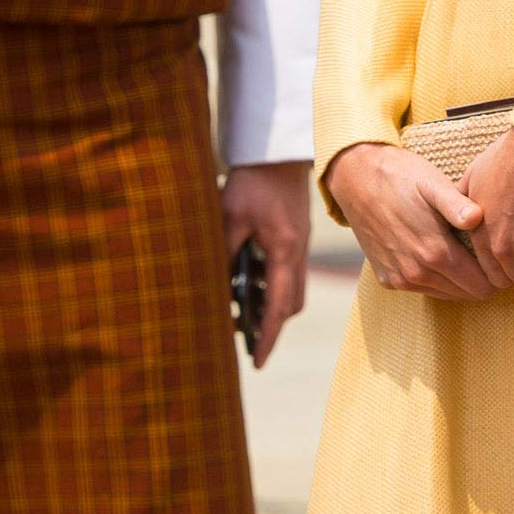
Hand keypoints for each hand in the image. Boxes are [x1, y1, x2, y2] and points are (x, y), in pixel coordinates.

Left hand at [220, 160, 310, 369]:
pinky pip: (288, 273)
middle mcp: (296, 253)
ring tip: (244, 315)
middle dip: (272, 327)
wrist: (278, 151)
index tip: (257, 362)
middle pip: (291, 304)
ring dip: (273, 307)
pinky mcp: (295, 237)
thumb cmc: (253, 180)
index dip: (267, 337)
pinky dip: (273, 286)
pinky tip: (249, 282)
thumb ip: (223, 250)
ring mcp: (299, 246)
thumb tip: (213, 286)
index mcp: (283, 250)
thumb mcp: (229, 213)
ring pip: (292, 290)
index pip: (278, 306)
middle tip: (247, 342)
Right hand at [324, 143, 492, 301]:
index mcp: (435, 252)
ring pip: (446, 294)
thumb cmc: (402, 176)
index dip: (495, 274)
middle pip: (466, 294)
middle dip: (481, 279)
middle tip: (487, 256)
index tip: (500, 258)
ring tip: (466, 255)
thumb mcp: (433, 183)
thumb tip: (478, 219)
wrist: (357, 179)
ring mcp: (400, 278)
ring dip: (459, 280)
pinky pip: (423, 289)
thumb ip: (457, 205)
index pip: (481, 285)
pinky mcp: (387, 279)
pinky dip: (435, 278)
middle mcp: (417, 272)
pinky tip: (439, 255)